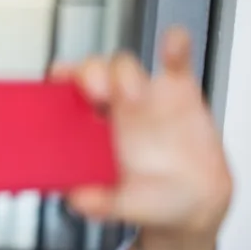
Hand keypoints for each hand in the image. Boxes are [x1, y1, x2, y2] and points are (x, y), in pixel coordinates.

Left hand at [54, 27, 232, 249]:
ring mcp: (144, 97)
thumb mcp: (124, 206)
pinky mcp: (179, 91)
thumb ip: (102, 204)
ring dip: (124, 73)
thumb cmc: (150, 200)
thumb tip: (77, 201)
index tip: (55, 83)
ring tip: (134, 96)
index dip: (57, 84)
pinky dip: (175, 46)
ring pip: (125, 65)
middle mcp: (112, 109)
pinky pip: (176, 61)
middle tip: (95, 92)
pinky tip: (172, 42)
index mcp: (90, 131)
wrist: (196, 203)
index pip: (65, 96)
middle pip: (91, 73)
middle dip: (88, 73)